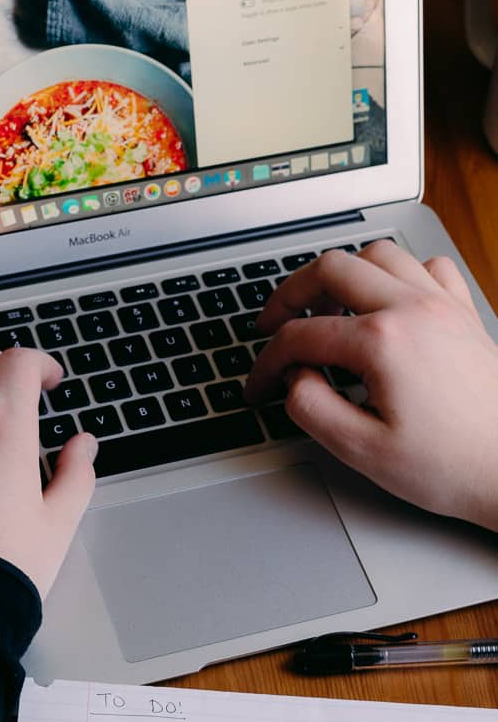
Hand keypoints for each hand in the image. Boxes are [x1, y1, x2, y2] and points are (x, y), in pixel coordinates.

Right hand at [244, 241, 497, 530]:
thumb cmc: (450, 466)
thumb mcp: (361, 451)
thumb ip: (311, 408)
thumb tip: (294, 378)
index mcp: (383, 343)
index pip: (300, 335)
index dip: (267, 361)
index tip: (259, 385)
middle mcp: (413, 310)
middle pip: (331, 268)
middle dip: (290, 295)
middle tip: (272, 324)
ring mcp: (442, 306)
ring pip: (378, 255)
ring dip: (341, 276)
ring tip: (324, 309)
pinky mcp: (463, 314)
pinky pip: (427, 267)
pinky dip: (398, 276)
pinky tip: (386, 305)